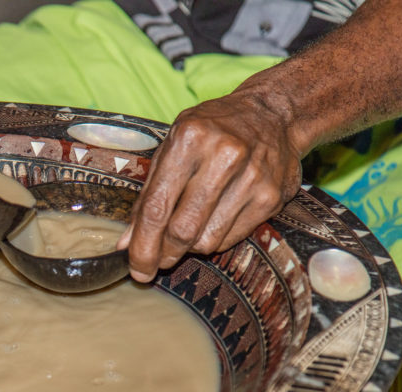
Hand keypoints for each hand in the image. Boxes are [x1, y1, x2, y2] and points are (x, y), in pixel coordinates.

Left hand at [117, 90, 302, 281]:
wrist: (273, 114)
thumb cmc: (213, 130)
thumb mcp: (173, 146)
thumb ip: (149, 193)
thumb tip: (128, 241)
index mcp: (189, 139)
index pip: (157, 206)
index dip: (143, 244)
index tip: (136, 267)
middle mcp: (223, 157)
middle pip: (182, 229)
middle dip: (164, 254)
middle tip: (157, 262)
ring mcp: (251, 178)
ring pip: (207, 240)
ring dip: (190, 247)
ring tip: (187, 233)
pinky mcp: (270, 198)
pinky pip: (231, 239)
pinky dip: (214, 239)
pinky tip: (212, 222)